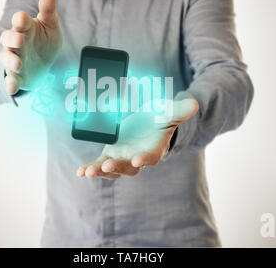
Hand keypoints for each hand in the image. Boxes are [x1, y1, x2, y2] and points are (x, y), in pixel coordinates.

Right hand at [0, 0, 61, 93]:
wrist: (43, 63)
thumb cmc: (44, 40)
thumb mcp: (50, 25)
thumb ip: (48, 11)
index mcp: (25, 28)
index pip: (19, 21)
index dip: (20, 20)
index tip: (22, 18)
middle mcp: (17, 43)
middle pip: (8, 38)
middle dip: (12, 38)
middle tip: (19, 39)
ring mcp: (16, 59)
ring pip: (7, 58)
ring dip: (11, 61)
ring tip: (18, 63)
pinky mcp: (18, 76)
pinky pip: (11, 80)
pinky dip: (10, 83)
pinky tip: (11, 88)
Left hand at [77, 99, 198, 179]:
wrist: (149, 124)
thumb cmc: (161, 118)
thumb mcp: (169, 112)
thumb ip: (179, 110)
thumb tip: (194, 104)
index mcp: (154, 149)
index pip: (150, 157)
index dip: (144, 159)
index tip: (137, 161)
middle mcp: (138, 158)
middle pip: (128, 167)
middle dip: (117, 167)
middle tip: (107, 166)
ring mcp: (123, 159)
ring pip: (112, 169)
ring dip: (100, 171)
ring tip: (88, 172)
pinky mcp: (111, 155)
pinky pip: (100, 164)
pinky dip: (90, 169)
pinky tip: (80, 172)